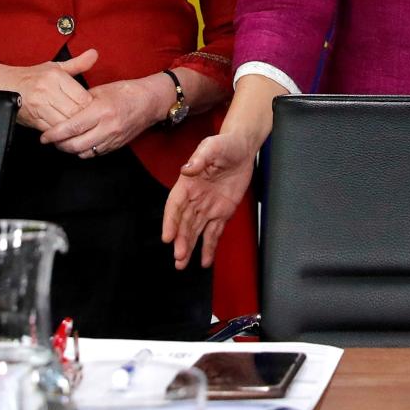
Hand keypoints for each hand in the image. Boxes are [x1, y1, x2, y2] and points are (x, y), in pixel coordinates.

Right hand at [0, 50, 98, 130]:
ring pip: (65, 123)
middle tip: (90, 122)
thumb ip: (77, 63)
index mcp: (56, 76)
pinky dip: (61, 134)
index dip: (91, 106)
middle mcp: (47, 90)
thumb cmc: (32, 77)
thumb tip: (95, 54)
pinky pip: (52, 130)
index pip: (83, 97)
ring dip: (73, 128)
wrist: (2, 85)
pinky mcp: (32, 119)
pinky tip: (65, 132)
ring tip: (80, 129)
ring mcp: (39, 105)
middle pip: (75, 112)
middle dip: (84, 119)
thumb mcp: (55, 67)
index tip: (94, 109)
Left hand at [39, 75, 172, 156]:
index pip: (71, 127)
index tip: (43, 137)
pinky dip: (84, 151)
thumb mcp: (100, 91)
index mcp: (101, 110)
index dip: (54, 134)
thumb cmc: (124, 92)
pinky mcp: (117, 145)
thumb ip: (80, 102)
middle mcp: (107, 127)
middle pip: (75, 145)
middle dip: (59, 145)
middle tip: (50, 140)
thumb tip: (63, 110)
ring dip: (70, 149)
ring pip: (84, 152)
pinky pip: (95, 153)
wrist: (149, 102)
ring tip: (63, 142)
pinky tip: (79, 143)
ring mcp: (113, 138)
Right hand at [162, 131, 257, 269]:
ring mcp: (208, 207)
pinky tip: (205, 261)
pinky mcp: (222, 212)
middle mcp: (195, 199)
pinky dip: (209, 247)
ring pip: (196, 231)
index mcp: (188, 184)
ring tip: (182, 265)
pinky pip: (214, 232)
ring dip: (189, 247)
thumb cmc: (224, 144)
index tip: (167, 237)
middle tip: (179, 257)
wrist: (242, 148)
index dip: (170, 222)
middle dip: (181, 240)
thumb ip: (199, 158)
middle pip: (184, 223)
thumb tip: (187, 169)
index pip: (175, 206)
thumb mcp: (212, 147)